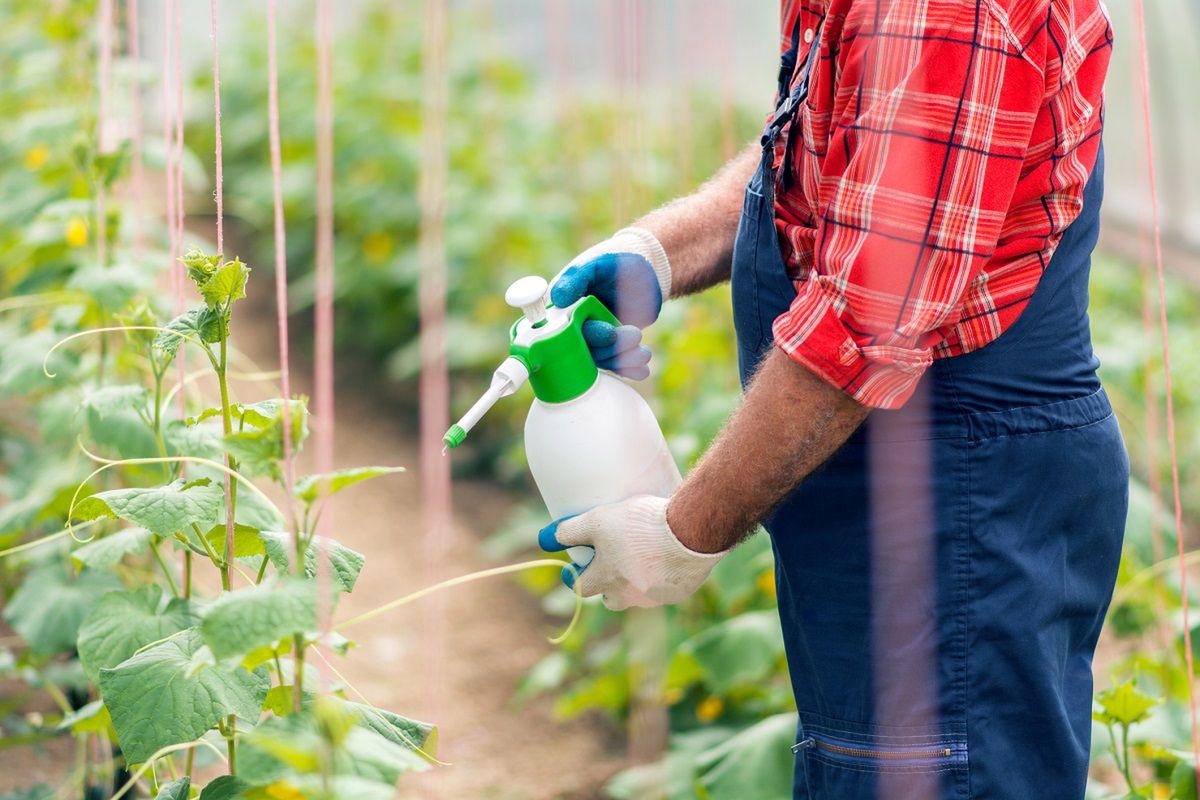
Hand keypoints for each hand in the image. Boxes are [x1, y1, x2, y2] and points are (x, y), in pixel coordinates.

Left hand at [537, 495, 726, 610]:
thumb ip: (570, 530)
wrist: (690, 533)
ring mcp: (656, 597)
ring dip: (636, 581)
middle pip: (610, 599)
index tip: (575, 568)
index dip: (575, 577)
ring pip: (638, 595)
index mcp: (606, 580)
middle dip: (607, 585)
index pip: (580, 588)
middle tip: (611, 563)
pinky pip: (666, 588)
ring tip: (643, 555)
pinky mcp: (680, 592)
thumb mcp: (598, 520)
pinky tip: (668, 555)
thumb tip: (545, 537)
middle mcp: (629, 595)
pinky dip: (663, 576)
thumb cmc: (640, 526)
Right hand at [552, 228, 670, 380]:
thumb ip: (575, 279)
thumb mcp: (593, 266)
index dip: (582, 337)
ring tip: (644, 353)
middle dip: (610, 346)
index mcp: (561, 309)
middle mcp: (573, 327)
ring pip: (602, 358)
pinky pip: (616, 363)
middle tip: (634, 335)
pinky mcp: (611, 347)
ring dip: (623, 359)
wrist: (642, 271)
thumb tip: (557, 298)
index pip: (562, 330)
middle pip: (585, 348)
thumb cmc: (614, 263)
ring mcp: (593, 339)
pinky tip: (642, 371)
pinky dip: (629, 368)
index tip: (608, 332)